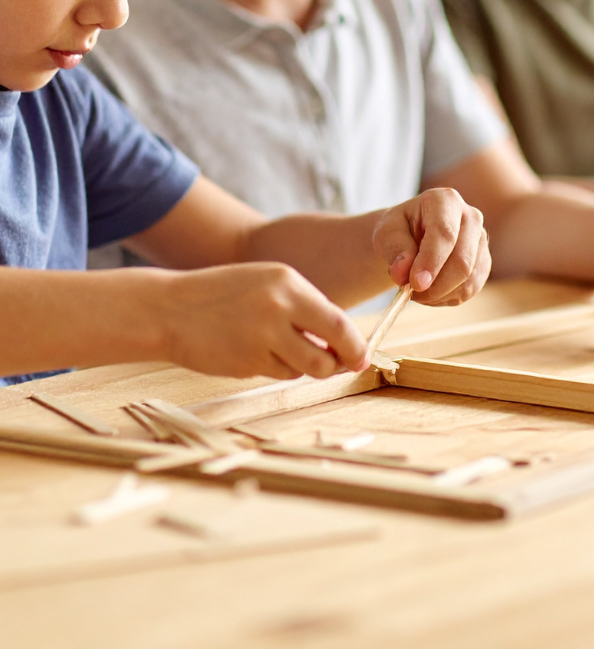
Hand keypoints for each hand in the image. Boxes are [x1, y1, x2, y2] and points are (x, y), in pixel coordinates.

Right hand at [160, 263, 367, 378]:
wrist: (169, 309)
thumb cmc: (224, 295)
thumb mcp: (267, 284)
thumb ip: (304, 307)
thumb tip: (343, 341)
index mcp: (288, 283)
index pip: (337, 320)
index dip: (354, 343)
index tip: (361, 355)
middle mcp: (278, 309)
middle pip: (330, 351)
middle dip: (341, 363)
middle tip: (344, 365)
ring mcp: (261, 338)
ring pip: (307, 368)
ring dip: (308, 367)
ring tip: (290, 352)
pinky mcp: (246, 362)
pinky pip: (280, 374)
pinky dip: (280, 369)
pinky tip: (259, 353)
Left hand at [373, 188, 490, 306]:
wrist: (412, 234)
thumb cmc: (400, 229)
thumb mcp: (386, 232)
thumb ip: (394, 248)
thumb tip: (402, 273)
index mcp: (446, 201)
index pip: (445, 234)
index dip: (431, 261)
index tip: (416, 284)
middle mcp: (471, 217)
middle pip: (462, 260)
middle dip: (436, 285)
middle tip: (411, 293)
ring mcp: (481, 240)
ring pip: (469, 278)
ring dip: (439, 294)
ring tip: (417, 290)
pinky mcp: (483, 262)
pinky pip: (470, 289)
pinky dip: (447, 298)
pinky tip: (431, 291)